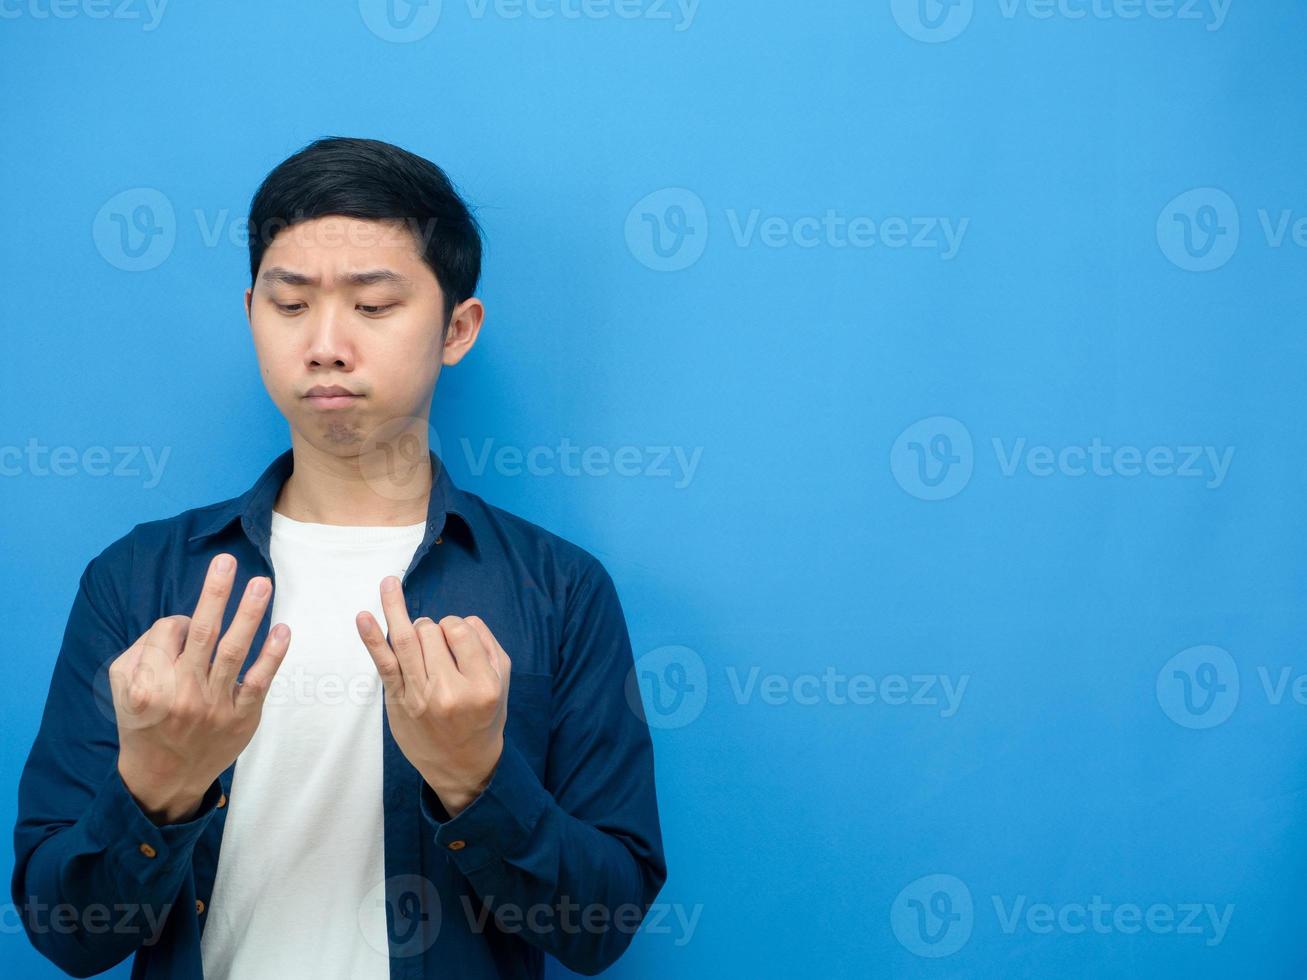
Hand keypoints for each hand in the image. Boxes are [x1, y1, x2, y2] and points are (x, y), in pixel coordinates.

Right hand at [109, 553, 289, 823]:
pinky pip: (259, 681)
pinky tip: (283, 630)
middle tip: (227, 561)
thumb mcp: (122, 687)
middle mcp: (180, 693)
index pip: (169, 631)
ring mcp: (214, 705)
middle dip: (214, 593)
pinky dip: (273, 654)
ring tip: (261, 584)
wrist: (164, 776)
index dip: (178, 622)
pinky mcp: (242, 717)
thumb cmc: (145, 720)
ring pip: (233, 651)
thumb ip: (142, 650)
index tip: (182, 629)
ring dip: (249, 613)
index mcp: (146, 683)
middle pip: (201, 633)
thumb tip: (178, 621)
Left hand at [356, 576, 509, 816]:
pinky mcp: (398, 702)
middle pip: (430, 631)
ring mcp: (420, 697)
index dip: (454, 626)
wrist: (462, 766)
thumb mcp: (503, 683)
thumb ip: (488, 645)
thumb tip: (459, 620)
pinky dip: (372, 638)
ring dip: (397, 610)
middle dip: (431, 627)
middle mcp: (450, 691)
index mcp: (481, 684)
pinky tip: (364, 616)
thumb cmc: (484, 718)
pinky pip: (384, 663)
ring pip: (407, 639)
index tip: (455, 640)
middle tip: (436, 648)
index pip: (459, 629)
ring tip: (389, 585)